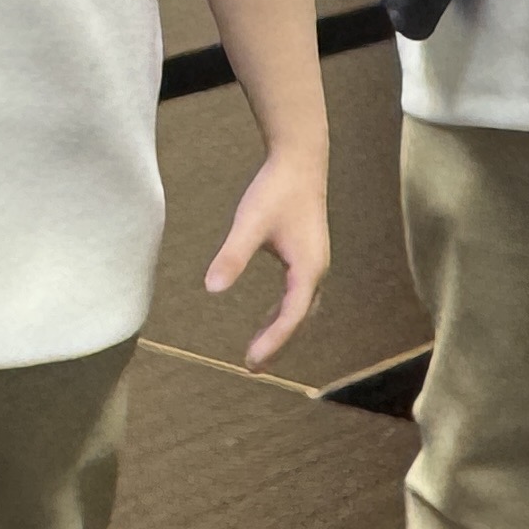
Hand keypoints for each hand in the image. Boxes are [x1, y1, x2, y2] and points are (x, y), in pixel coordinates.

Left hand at [201, 149, 330, 371]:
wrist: (299, 160)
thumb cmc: (275, 190)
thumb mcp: (248, 223)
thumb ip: (232, 256)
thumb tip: (212, 288)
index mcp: (308, 269)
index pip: (291, 317)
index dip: (272, 342)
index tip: (250, 361)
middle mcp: (317, 271)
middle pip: (299, 319)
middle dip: (278, 344)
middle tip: (252, 367)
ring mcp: (315, 263)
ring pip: (300, 308)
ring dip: (281, 329)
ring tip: (258, 352)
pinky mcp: (308, 255)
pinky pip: (298, 294)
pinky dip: (283, 311)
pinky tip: (268, 316)